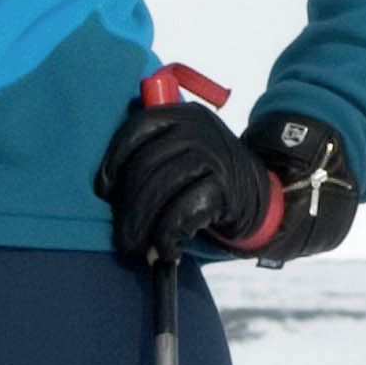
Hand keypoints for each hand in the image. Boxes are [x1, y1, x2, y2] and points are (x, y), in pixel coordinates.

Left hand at [95, 97, 359, 265]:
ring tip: (137, 247)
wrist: (261, 195)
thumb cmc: (206, 178)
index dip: (113, 161)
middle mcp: (196, 128)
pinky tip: (166, 249)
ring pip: (161, 189)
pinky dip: (169, 234)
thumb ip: (151, 154)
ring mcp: (212, 155)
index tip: (104, 190)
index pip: (136, 130)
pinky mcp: (224, 185)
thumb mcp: (181, 152)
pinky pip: (184, 211)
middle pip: (145, 166)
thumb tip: (105, 189)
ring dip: (143, 225)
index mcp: (179, 115)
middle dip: (128, 207)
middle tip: (122, 238)